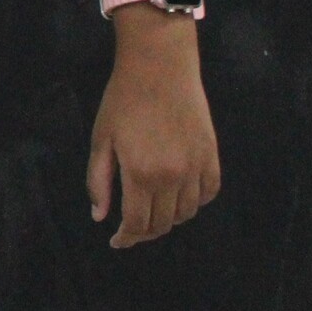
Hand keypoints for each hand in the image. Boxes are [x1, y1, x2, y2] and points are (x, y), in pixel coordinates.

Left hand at [88, 11, 219, 247]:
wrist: (159, 68)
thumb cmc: (123, 101)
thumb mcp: (101, 140)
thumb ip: (99, 181)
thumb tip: (100, 217)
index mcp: (141, 174)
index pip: (137, 223)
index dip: (126, 238)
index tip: (117, 241)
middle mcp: (173, 176)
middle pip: (163, 223)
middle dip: (145, 232)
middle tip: (131, 230)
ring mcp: (197, 166)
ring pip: (186, 212)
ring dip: (169, 219)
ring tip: (152, 213)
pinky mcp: (212, 155)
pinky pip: (208, 193)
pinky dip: (194, 203)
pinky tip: (179, 198)